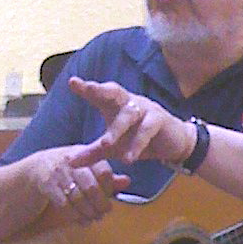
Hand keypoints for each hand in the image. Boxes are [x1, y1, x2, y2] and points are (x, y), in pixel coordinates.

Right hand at [34, 148, 129, 223]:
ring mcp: (57, 172)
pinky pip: (64, 205)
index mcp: (84, 154)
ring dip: (88, 213)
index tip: (111, 199)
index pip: (103, 171)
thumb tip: (127, 181)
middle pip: (92, 187)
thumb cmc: (62, 174)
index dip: (109, 188)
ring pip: (79, 198)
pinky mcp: (45, 185)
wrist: (27, 174)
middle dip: (100, 204)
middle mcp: (71, 160)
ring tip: (92, 219)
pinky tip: (80, 221)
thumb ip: (105, 177)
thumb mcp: (84, 170)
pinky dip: (74, 216)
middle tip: (103, 213)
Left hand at [66, 77, 195, 169]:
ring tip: (106, 145)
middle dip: (100, 89)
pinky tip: (129, 158)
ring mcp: (146, 109)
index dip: (86, 88)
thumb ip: (92, 153)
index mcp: (116, 105)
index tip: (72, 82)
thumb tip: (69, 162)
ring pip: (129, 113)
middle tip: (88, 88)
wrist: (173, 145)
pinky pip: (146, 129)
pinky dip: (137, 144)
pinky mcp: (160, 120)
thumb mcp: (113, 148)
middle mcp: (130, 102)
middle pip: (114, 91)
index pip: (99, 94)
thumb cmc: (139, 141)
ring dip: (117, 129)